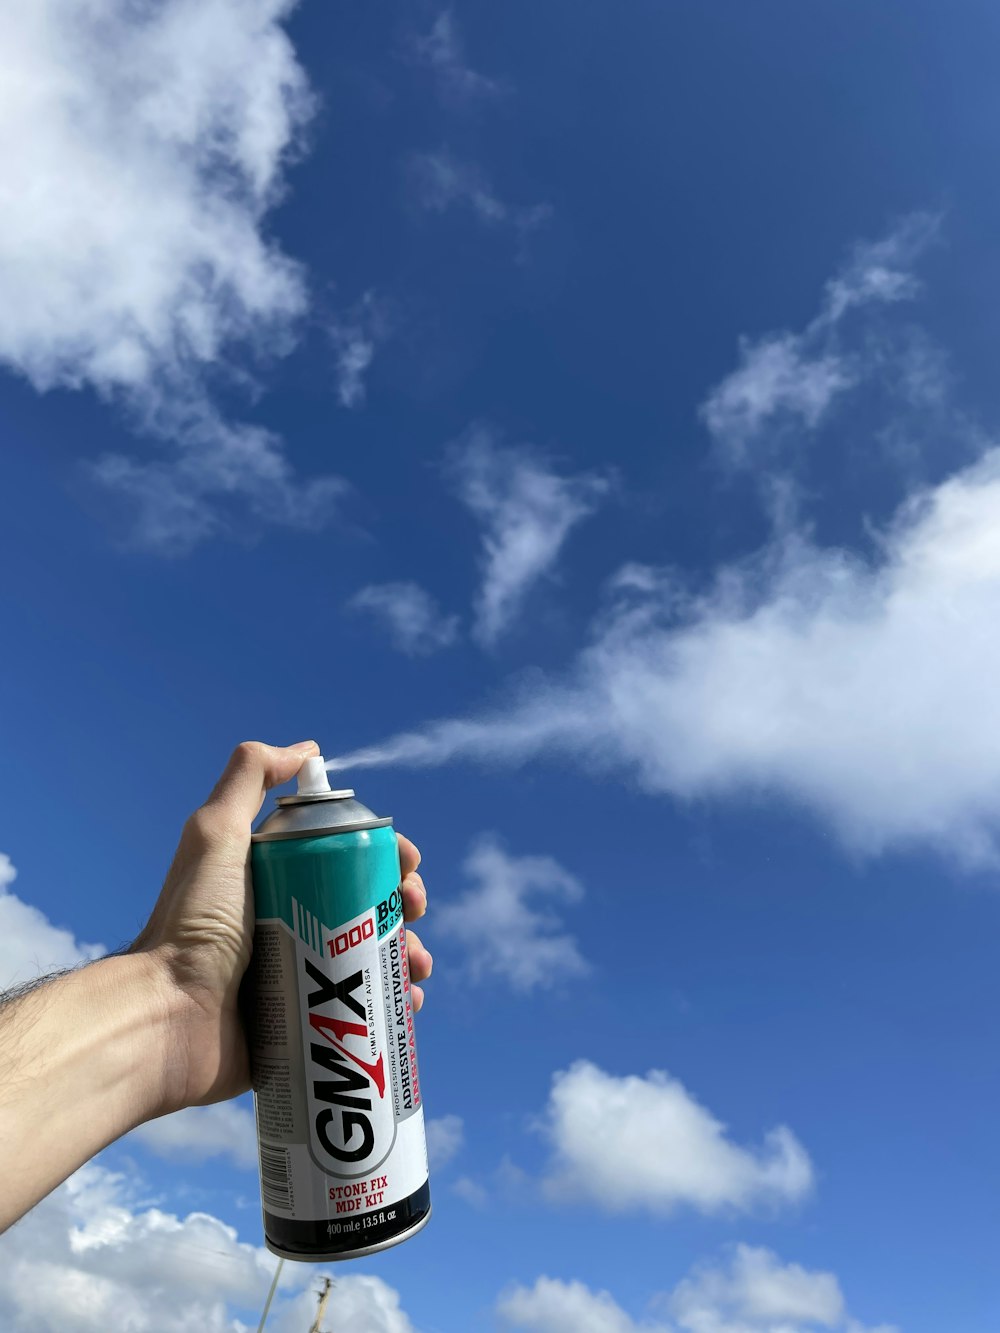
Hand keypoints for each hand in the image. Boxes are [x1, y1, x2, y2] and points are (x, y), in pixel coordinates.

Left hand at [132, 740, 431, 1115]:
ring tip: (416, 966)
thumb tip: (308, 752)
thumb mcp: (216, 836)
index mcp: (273, 881)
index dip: (383, 855)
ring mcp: (299, 979)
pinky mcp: (305, 1026)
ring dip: (407, 954)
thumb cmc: (190, 925)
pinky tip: (409, 1003)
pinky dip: (393, 1006)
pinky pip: (361, 1015)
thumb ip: (249, 779)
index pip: (344, 857)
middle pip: (367, 907)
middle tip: (414, 912)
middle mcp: (289, 926)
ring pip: (372, 960)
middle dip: (404, 906)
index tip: (406, 863)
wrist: (166, 1020)